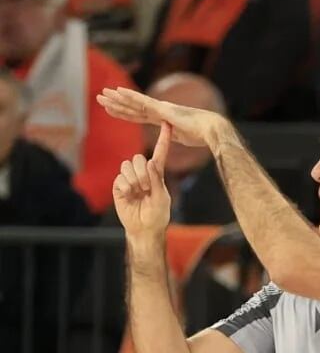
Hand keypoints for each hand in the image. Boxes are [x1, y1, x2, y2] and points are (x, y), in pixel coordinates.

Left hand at [98, 87, 228, 150]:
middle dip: (115, 103)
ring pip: (134, 103)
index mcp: (161, 118)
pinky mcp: (163, 109)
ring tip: (103, 93)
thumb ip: (170, 136)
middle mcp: (159, 110)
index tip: (110, 109)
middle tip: (100, 97)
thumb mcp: (180, 137)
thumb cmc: (200, 135)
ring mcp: (160, 108)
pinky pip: (143, 101)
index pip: (137, 116)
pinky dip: (130, 96)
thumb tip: (166, 139)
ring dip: (117, 98)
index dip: (123, 112)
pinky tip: (119, 91)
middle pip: (132, 108)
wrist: (210, 130)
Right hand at [111, 124, 172, 239]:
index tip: (167, 124)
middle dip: (143, 173)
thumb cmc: (158, 214)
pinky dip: (126, 187)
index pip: (160, 153)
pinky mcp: (119, 185)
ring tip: (139, 193)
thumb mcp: (162, 197)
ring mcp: (130, 178)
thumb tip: (149, 162)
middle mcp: (143, 172)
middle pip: (138, 158)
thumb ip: (157, 180)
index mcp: (157, 173)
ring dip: (135, 180)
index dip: (163, 139)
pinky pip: (120, 178)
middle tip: (146, 189)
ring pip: (127, 166)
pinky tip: (130, 196)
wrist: (144, 228)